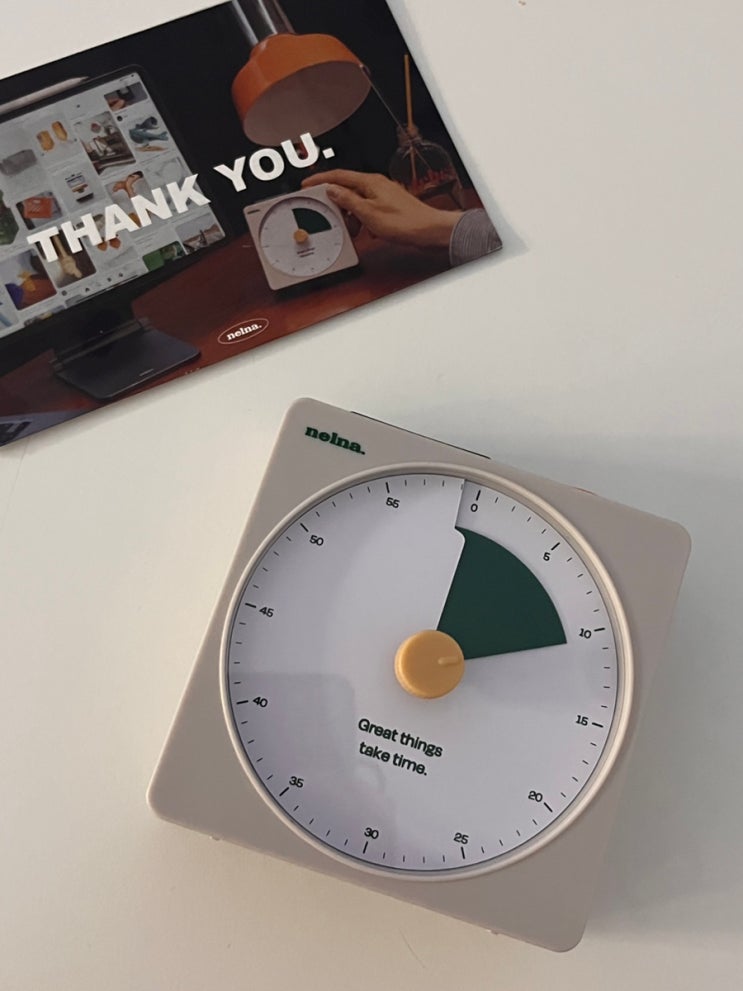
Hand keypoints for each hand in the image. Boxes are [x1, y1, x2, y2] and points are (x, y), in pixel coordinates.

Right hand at [302, 170, 461, 249]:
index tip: (306, 185)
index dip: (320, 180)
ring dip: (350, 216)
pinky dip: (362, 221)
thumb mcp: (368, 212)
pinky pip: (367, 211)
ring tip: (350, 229)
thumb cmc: (403, 222)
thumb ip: (347, 200)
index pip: (338, 176)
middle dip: (336, 204)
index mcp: (369, 182)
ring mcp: (383, 196)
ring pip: (357, 203)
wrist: (428, 231)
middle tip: (326, 214)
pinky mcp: (388, 208)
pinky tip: (365, 232)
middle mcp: (376, 185)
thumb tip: (331, 189)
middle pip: (347, 189)